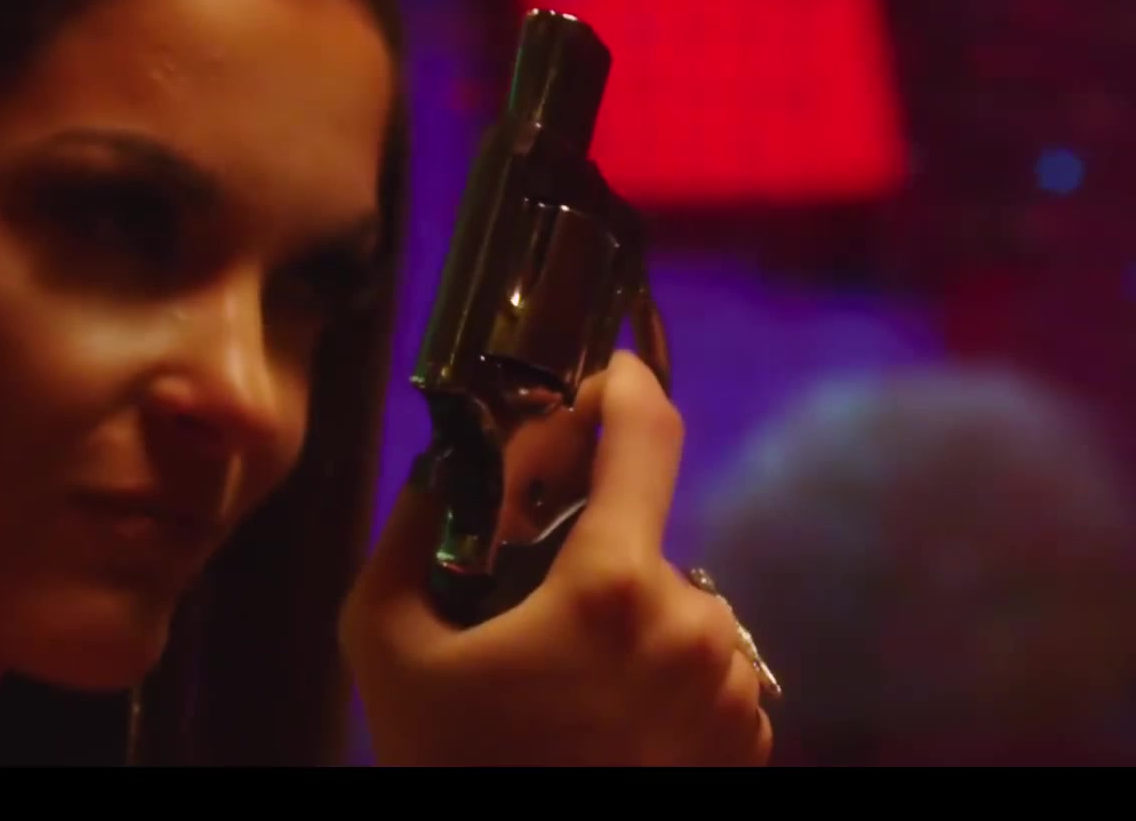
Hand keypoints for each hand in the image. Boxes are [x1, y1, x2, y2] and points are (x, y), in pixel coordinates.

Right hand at [339, 351, 772, 765]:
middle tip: (530, 597)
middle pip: (646, 534)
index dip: (624, 385)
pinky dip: (661, 671)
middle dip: (593, 544)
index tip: (603, 372)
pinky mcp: (751, 743)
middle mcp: (694, 627)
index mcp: (611, 589)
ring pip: (679, 603)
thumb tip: (445, 469)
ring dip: (629, 614)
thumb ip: (408, 533)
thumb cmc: (449, 763)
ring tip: (563, 681)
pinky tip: (603, 718)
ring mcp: (734, 689)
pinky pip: (706, 666)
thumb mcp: (384, 641)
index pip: (645, 436)